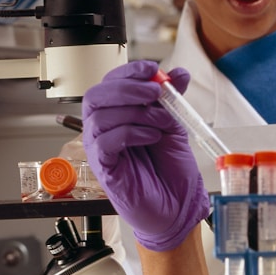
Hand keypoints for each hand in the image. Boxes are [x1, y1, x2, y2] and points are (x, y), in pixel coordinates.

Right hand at [82, 60, 209, 251]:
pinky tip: (151, 137)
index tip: (152, 69)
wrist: (178, 205)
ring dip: (136, 113)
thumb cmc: (171, 169)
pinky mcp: (103, 168)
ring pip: (100, 117)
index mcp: (118, 115)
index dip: (128, 72)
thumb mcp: (175, 126)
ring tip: (162, 122)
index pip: (111, 83)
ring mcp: (100, 148)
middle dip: (127, 88)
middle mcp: (103, 129)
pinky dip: (131, 133)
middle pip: (96, 95)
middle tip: (155, 93)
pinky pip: (105, 142)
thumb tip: (179, 73)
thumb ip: (172, 100)